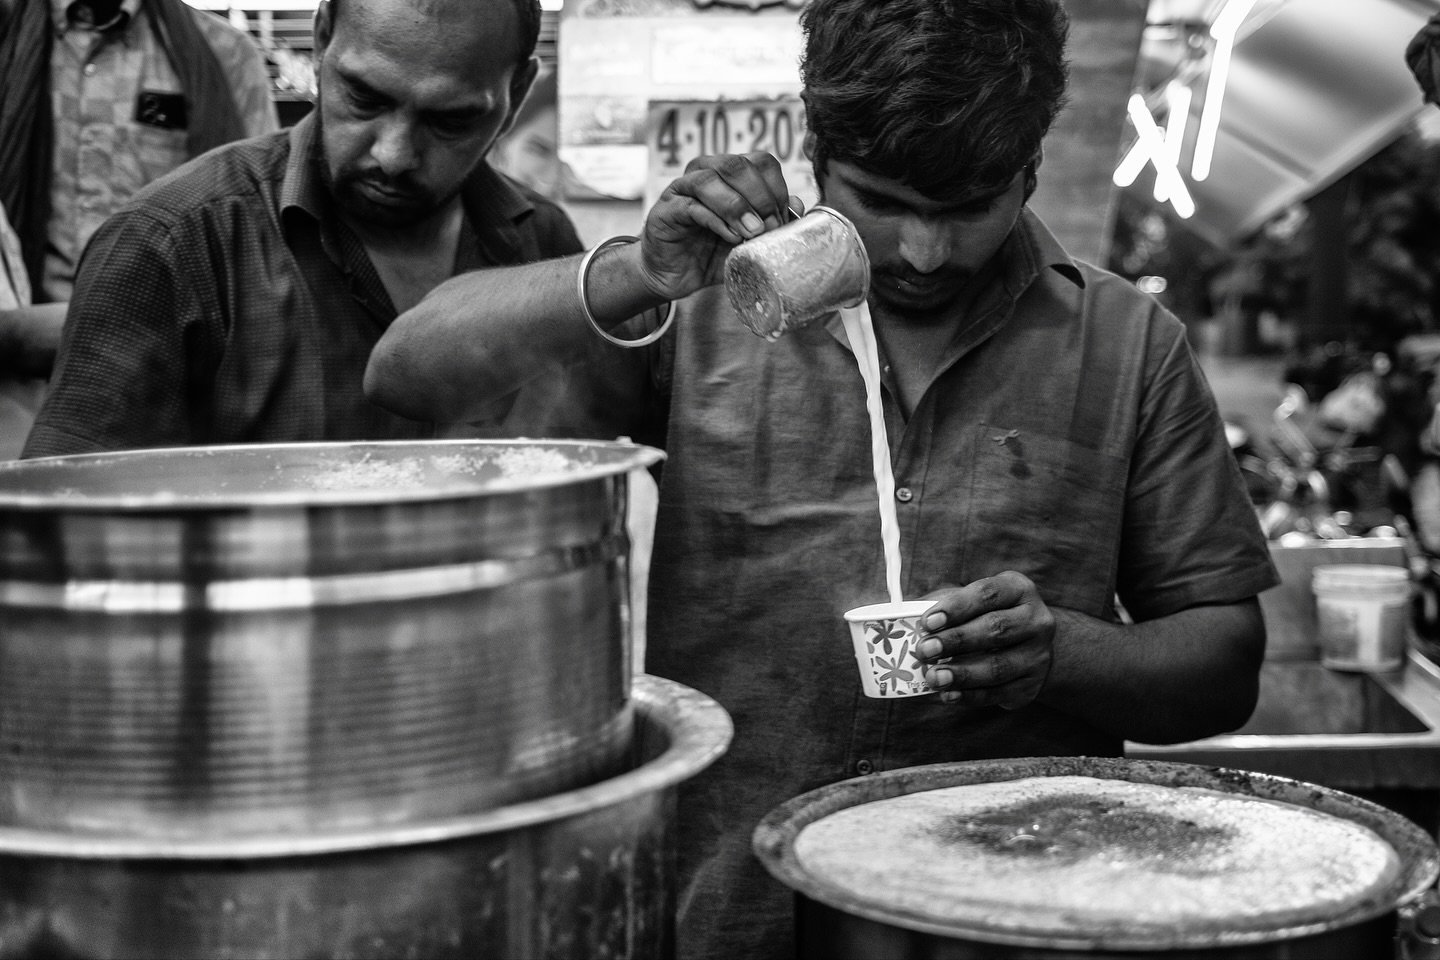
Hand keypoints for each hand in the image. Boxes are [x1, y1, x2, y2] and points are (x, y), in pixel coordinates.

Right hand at [636, 152, 800, 299]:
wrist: (675, 275)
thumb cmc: (712, 252)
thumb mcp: (750, 239)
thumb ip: (772, 222)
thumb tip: (798, 205)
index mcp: (729, 173)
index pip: (760, 161)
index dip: (777, 188)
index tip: (783, 220)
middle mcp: (704, 172)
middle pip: (736, 165)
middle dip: (760, 196)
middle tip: (769, 227)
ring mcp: (681, 188)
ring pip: (710, 180)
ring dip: (737, 206)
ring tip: (751, 232)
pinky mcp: (665, 210)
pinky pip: (692, 206)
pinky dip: (716, 221)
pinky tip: (730, 237)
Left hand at [914, 572, 1054, 708]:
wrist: (1029, 647)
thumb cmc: (987, 617)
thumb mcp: (971, 602)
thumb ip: (941, 604)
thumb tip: (900, 614)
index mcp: (1018, 590)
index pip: (987, 594)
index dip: (956, 607)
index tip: (927, 622)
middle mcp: (1037, 620)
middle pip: (996, 629)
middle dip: (956, 641)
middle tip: (924, 650)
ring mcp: (1039, 654)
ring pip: (999, 666)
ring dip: (962, 673)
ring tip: (933, 677)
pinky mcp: (1032, 684)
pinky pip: (999, 693)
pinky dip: (971, 696)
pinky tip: (948, 694)